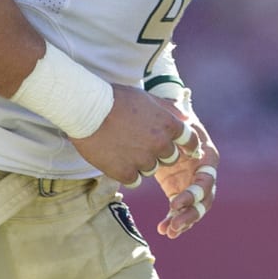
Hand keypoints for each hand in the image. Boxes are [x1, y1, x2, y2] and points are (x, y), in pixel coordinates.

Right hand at [71, 85, 202, 183]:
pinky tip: (116, 159)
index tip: (186, 149)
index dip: (188, 146)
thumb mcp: (147, 98)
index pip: (190, 141)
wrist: (87, 110)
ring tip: (123, 148)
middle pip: (171, 158)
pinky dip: (127, 173)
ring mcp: (143, 160)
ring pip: (151, 170)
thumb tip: (186, 117)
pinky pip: (135, 180)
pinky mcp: (126, 173)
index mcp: (168, 124)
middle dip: (161, 154)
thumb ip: (169, 110)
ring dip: (142, 163)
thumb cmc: (116, 99)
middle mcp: (160, 144)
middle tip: (141, 144)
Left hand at [155, 112, 218, 239]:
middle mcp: (204, 173)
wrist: (164, 123)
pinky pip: (180, 209)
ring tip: (168, 231)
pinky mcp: (179, 189)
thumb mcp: (177, 117)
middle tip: (174, 226)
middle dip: (190, 214)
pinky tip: (163, 229)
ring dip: (183, 222)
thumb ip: (181, 117)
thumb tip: (183, 110)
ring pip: (194, 209)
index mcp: (208, 157)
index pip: (206, 180)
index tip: (174, 202)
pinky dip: (173, 219)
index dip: (193, 194)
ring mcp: (192, 183)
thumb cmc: (174, 118)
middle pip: (204, 200)